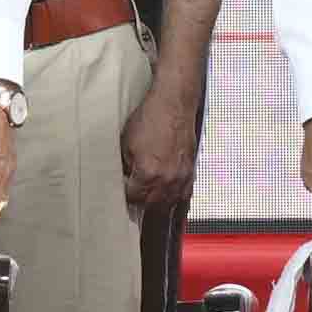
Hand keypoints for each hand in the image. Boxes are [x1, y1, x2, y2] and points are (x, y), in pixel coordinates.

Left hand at [119, 64, 207, 217]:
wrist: (174, 103)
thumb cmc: (151, 118)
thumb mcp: (126, 143)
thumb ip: (126, 167)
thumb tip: (125, 179)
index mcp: (148, 173)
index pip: (133, 198)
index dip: (124, 196)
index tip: (120, 192)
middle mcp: (167, 180)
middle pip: (151, 207)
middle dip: (139, 205)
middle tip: (132, 200)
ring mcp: (181, 177)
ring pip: (168, 206)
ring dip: (157, 207)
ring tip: (148, 205)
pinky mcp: (190, 172)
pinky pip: (184, 197)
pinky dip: (174, 202)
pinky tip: (168, 202)